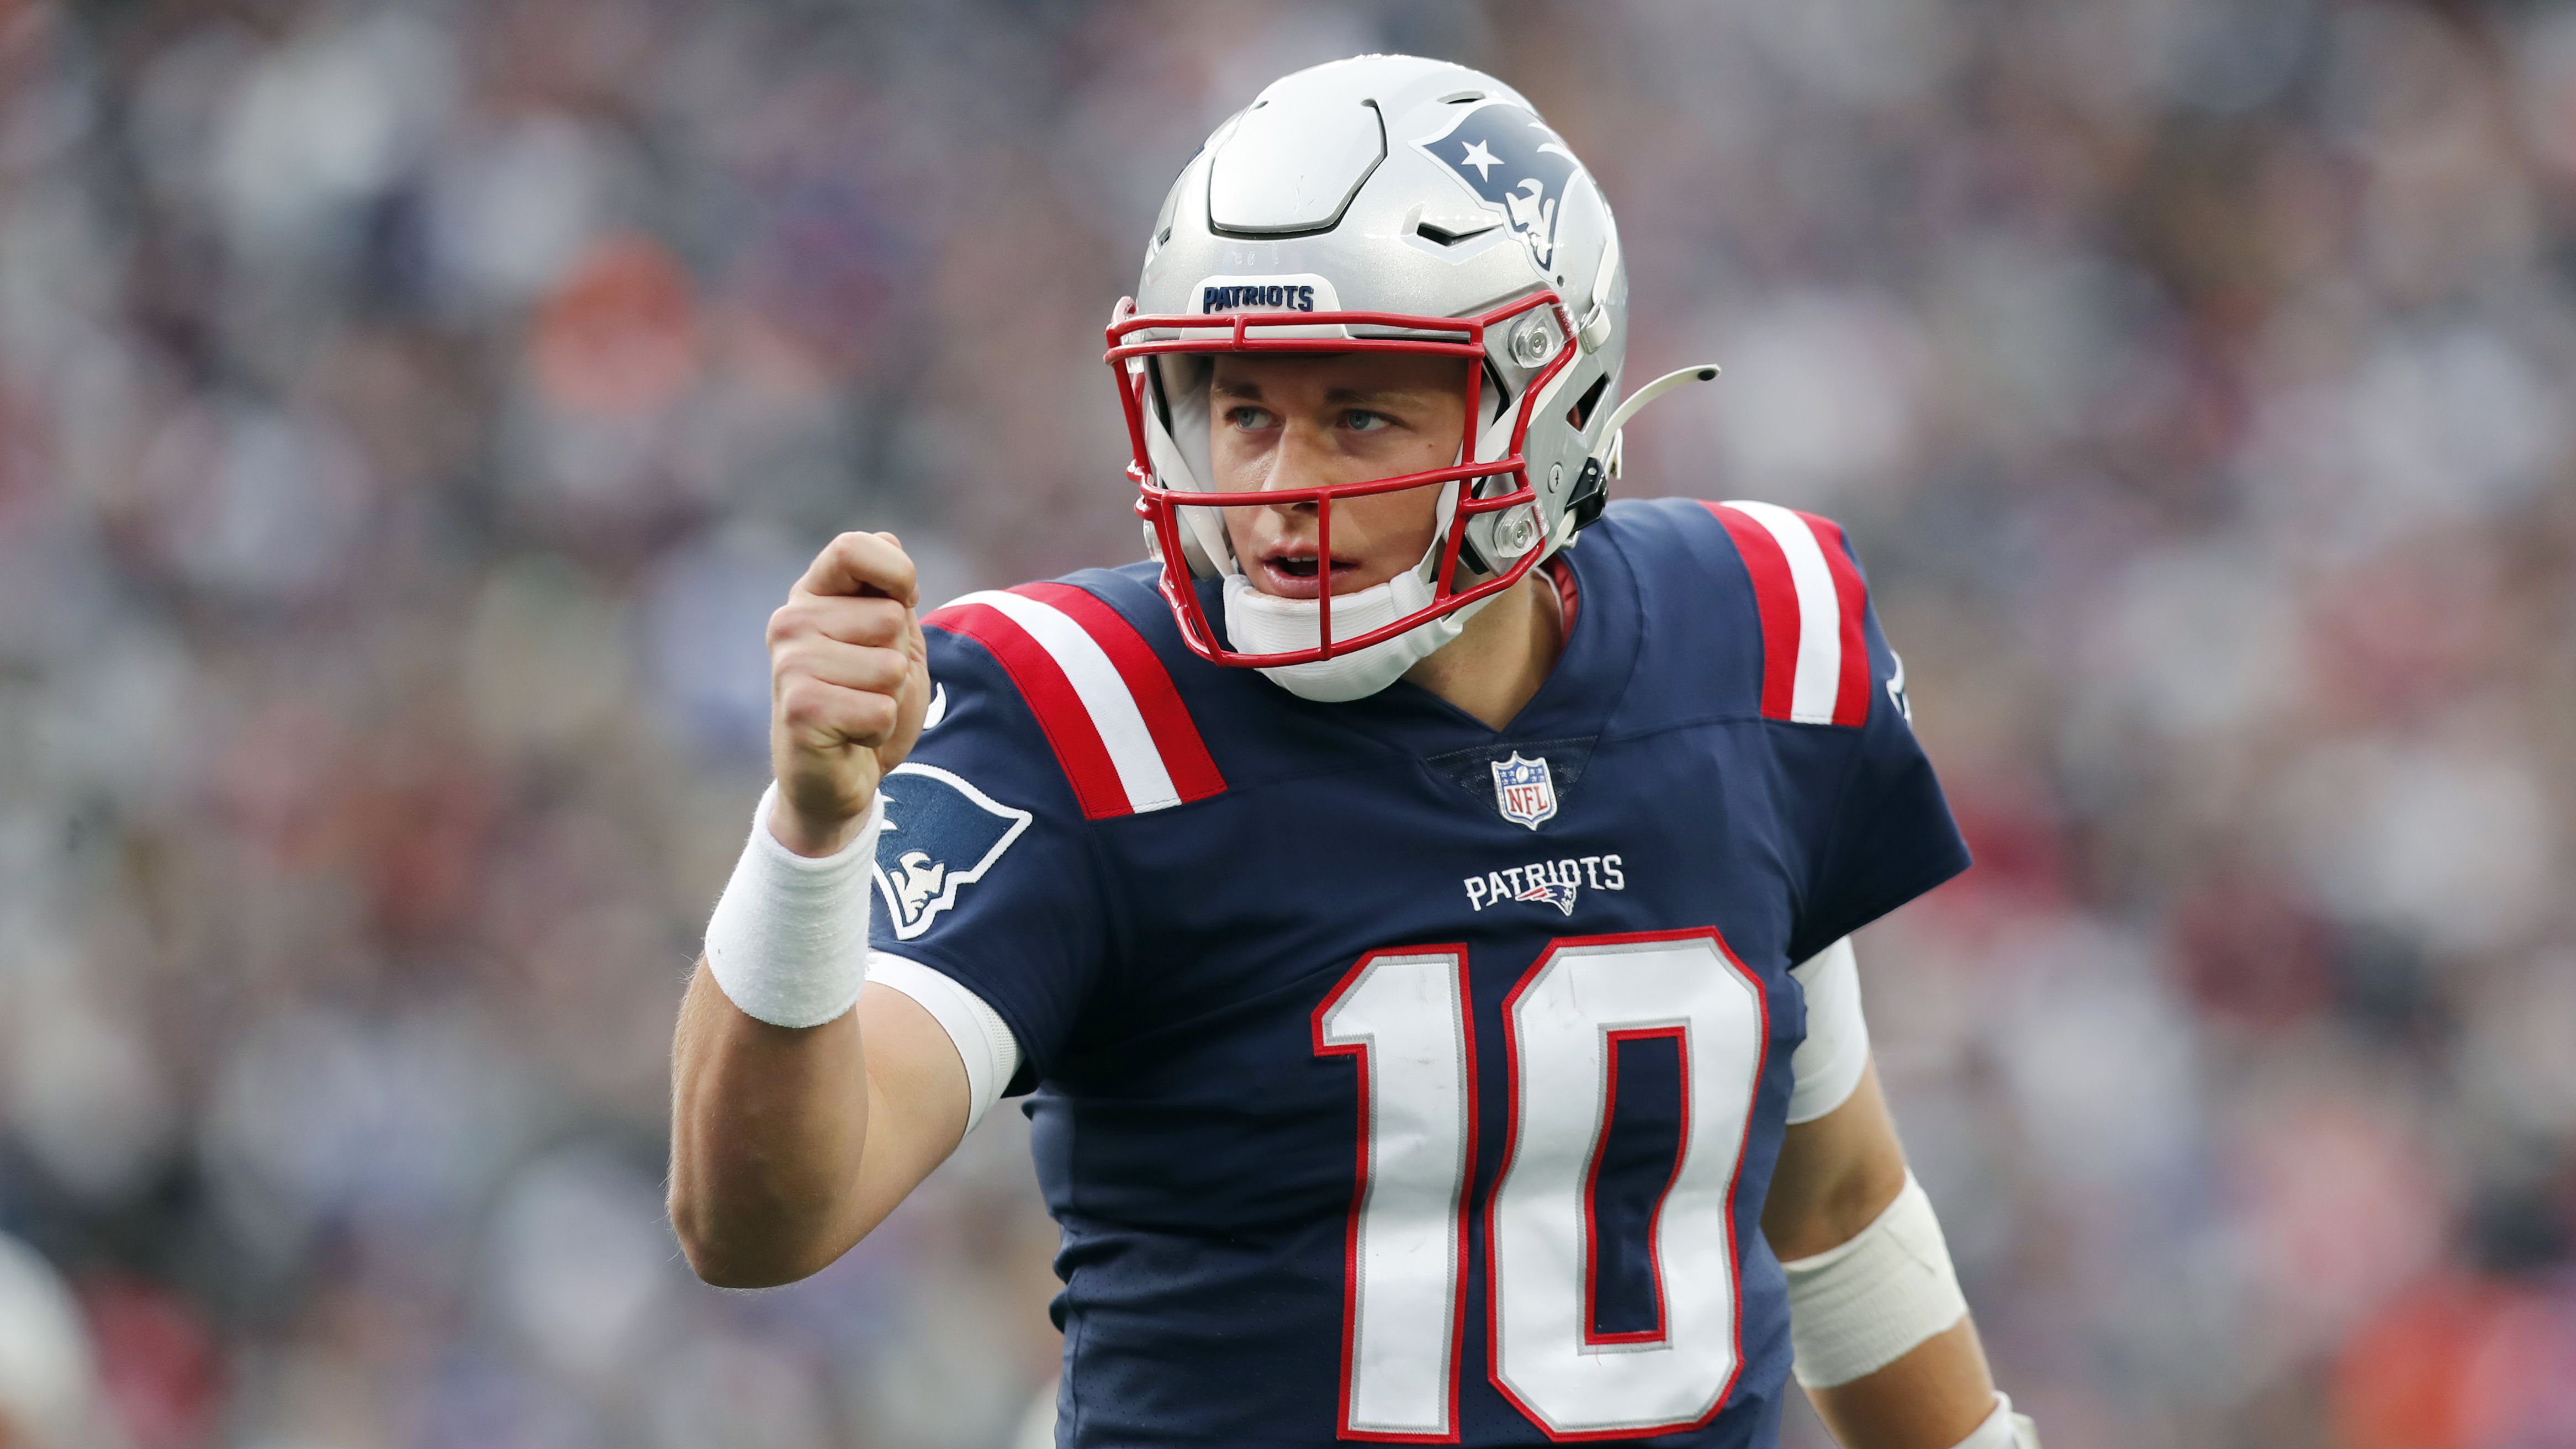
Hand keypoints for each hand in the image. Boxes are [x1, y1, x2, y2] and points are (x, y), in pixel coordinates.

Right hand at [765, 531, 931, 856]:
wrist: (839, 777)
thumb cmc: (866, 701)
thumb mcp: (889, 639)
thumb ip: (889, 591)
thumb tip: (886, 539)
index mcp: (811, 595)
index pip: (854, 548)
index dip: (897, 575)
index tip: (901, 605)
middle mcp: (791, 622)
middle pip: (890, 619)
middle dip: (898, 660)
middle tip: (866, 686)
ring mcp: (790, 664)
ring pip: (889, 668)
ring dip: (889, 698)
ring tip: (857, 710)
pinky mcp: (799, 709)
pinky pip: (880, 709)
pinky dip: (879, 730)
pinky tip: (849, 736)